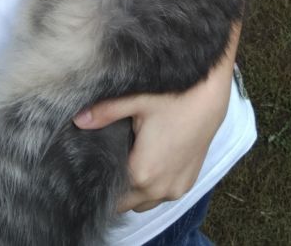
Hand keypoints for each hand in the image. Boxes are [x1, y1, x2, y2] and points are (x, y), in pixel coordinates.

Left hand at [73, 64, 232, 212]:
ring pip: (145, 200)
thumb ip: (105, 112)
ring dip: (136, 186)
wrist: (211, 90)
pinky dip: (154, 183)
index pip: (111, 192)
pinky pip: (163, 192)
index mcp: (144, 174)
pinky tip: (148, 157)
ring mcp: (178, 187)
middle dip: (116, 184)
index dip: (99, 178)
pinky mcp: (190, 180)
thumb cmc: (177, 93)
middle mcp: (161, 188)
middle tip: (108, 156)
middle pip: (127, 200)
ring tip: (128, 156)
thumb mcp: (136, 99)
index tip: (93, 163)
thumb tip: (78, 120)